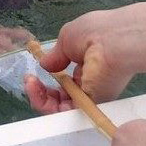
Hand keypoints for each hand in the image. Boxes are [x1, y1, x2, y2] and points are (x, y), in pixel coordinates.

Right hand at [24, 0, 145, 113]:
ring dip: (39, 98)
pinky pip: (64, 113)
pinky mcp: (90, 106)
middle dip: (39, 91)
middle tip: (29, 81)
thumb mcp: (68, 38)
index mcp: (86, 65)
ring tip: (31, 84)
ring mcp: (89, 96)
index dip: (47, 76)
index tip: (34, 70)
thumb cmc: (94, 33)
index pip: (63, 79)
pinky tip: (36, 90)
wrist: (115, 41)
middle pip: (59, 96)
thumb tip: (45, 64)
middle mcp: (88, 84)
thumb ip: (56, 55)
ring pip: (59, 106)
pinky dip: (45, 105)